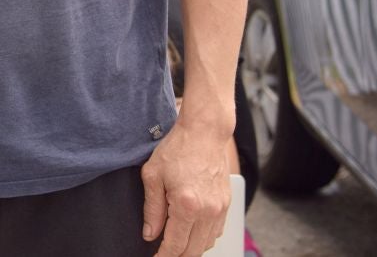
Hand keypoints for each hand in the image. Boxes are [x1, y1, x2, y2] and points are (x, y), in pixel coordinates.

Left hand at [140, 121, 231, 255]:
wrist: (205, 132)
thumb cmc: (177, 148)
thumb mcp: (153, 176)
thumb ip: (151, 209)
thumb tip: (150, 234)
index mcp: (187, 205)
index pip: (175, 246)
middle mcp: (208, 211)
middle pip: (193, 251)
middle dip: (177, 255)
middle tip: (163, 252)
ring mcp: (220, 209)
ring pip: (207, 244)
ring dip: (191, 248)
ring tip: (175, 241)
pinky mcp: (227, 204)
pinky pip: (216, 232)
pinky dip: (203, 237)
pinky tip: (190, 230)